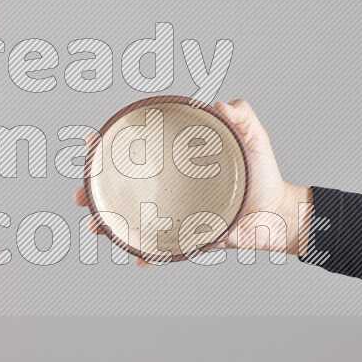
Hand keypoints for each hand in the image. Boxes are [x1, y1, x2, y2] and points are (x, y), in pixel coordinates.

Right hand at [72, 99, 312, 265]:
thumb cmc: (264, 174)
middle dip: (95, 191)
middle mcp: (171, 188)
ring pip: (133, 220)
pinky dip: (149, 254)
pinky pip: (162, 249)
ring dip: (111, 225)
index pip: (139, 151)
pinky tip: (140, 257)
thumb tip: (220, 104)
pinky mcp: (188, 238)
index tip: (91, 141)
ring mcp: (176, 214)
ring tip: (99, 227)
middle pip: (124, 188)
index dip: (110, 146)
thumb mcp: (254, 138)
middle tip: (81, 195)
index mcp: (178, 162)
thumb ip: (242, 115)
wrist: (280, 214)